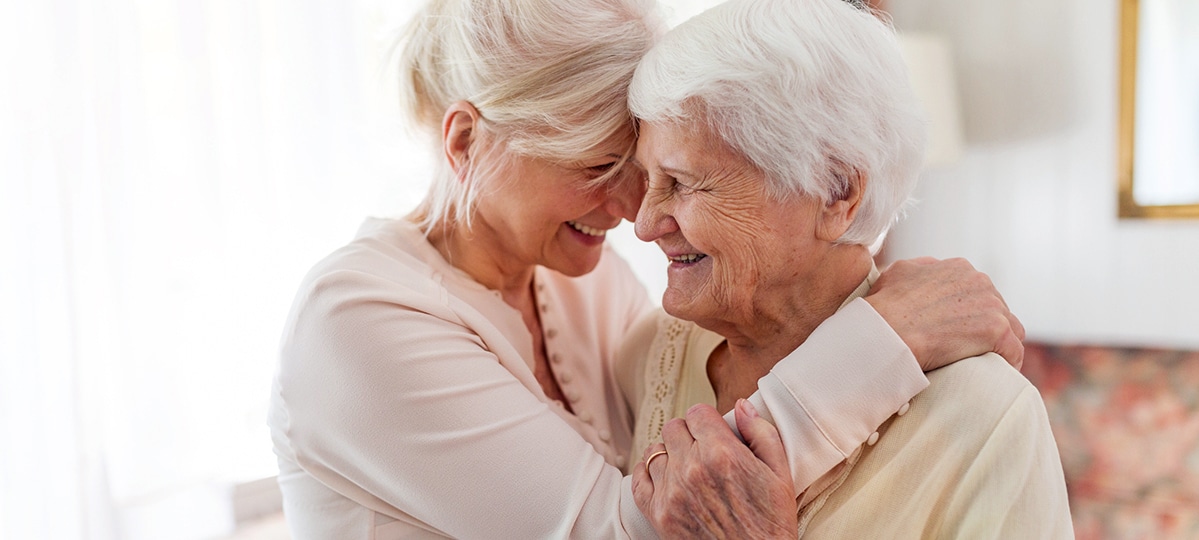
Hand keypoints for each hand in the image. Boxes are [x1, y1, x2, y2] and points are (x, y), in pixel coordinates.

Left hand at [631, 401, 796, 538]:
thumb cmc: (770, 525)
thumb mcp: (779, 475)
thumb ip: (761, 433)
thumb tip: (742, 406)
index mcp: (722, 454)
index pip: (697, 412)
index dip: (707, 420)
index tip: (713, 431)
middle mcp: (692, 469)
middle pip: (674, 427)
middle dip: (689, 434)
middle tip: (702, 448)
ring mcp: (671, 492)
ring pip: (655, 450)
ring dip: (670, 453)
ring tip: (686, 465)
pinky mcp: (657, 514)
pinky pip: (639, 477)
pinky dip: (649, 473)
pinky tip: (665, 477)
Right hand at [865, 257, 1024, 370]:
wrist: (886, 332)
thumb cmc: (884, 307)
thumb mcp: (898, 273)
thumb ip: (920, 269)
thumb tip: (927, 272)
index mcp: (958, 268)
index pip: (979, 291)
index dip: (971, 312)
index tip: (960, 330)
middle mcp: (979, 280)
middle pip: (997, 309)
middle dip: (985, 328)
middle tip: (969, 350)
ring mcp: (991, 304)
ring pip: (1011, 329)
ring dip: (999, 345)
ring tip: (984, 364)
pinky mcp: (997, 329)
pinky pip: (1014, 351)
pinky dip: (1007, 364)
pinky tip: (996, 375)